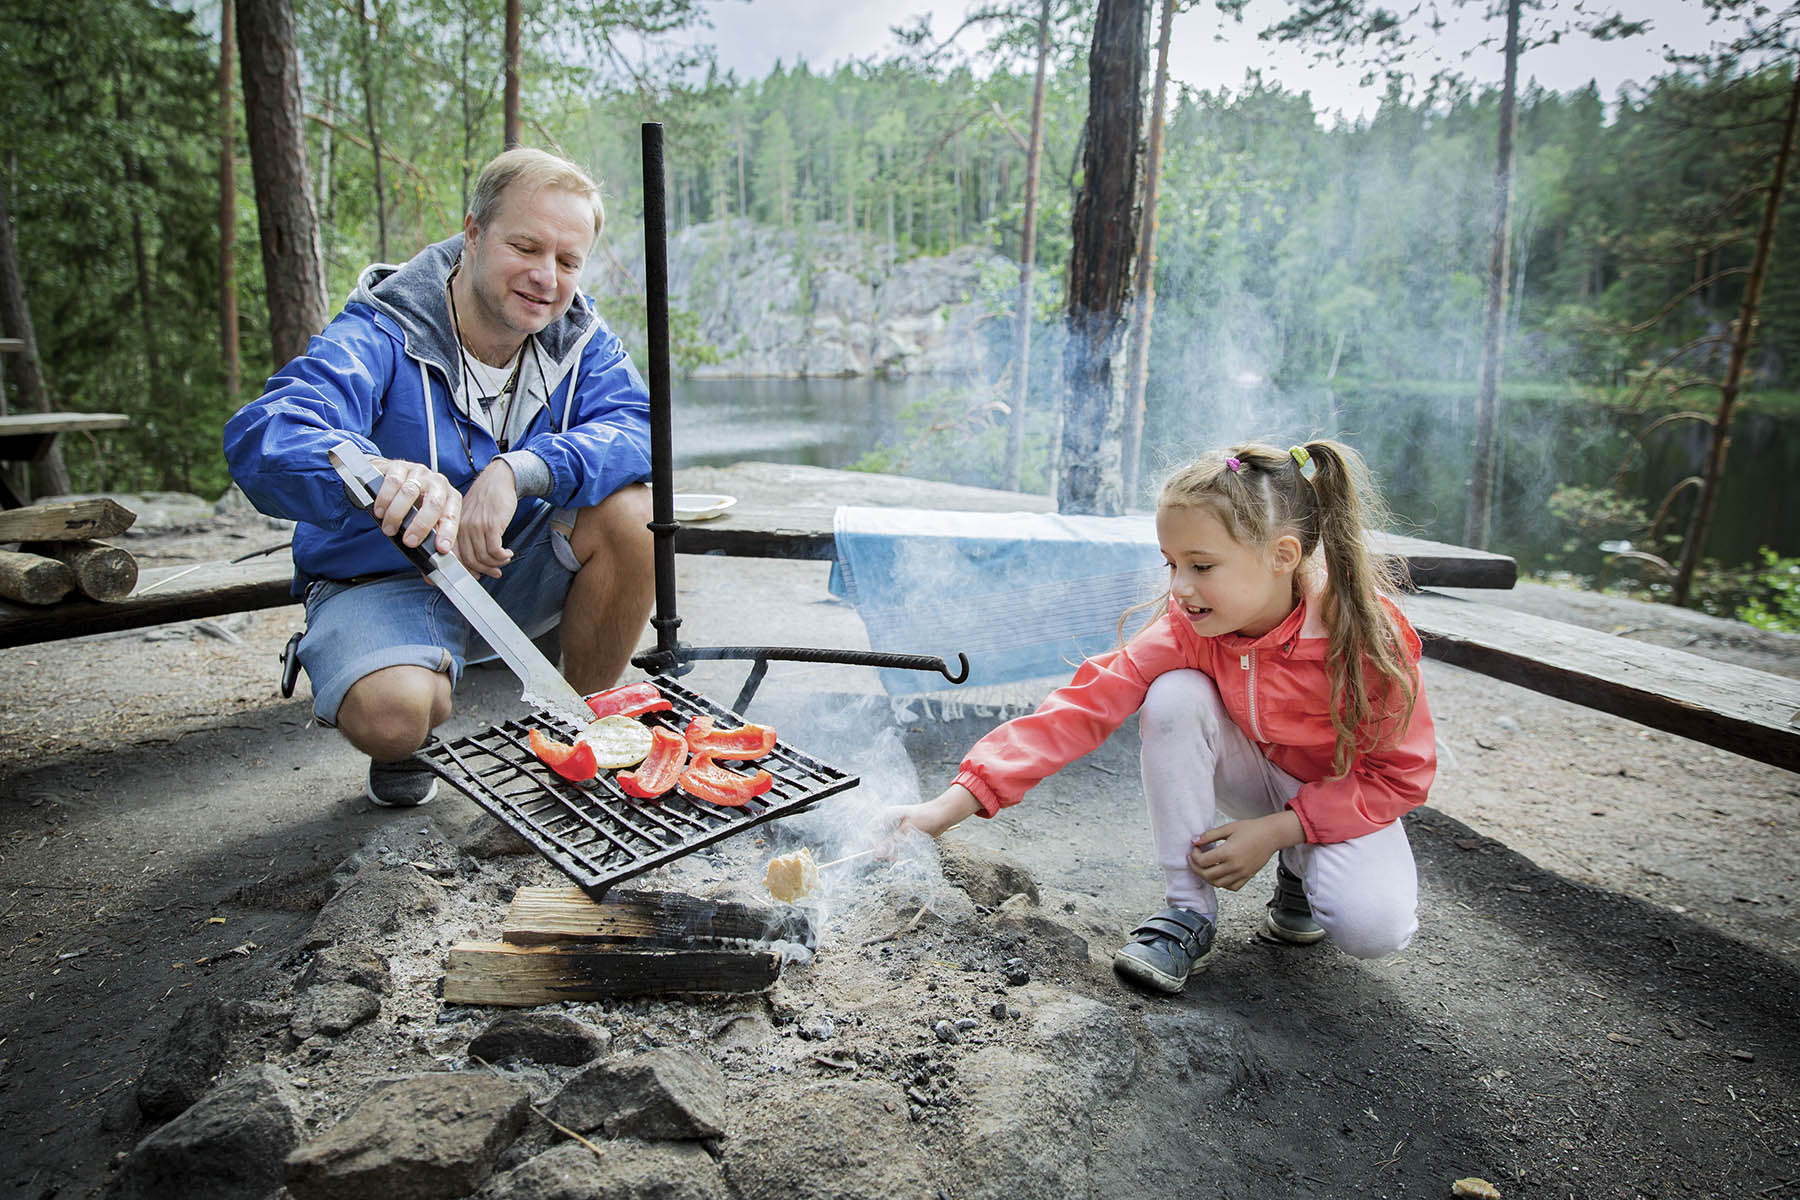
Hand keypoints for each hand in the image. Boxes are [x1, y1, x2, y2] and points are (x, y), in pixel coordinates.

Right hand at [368, 458, 459, 555]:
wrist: (389, 478)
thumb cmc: (410, 503)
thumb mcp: (423, 518)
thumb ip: (429, 535)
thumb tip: (430, 563)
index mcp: (449, 496)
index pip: (452, 515)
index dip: (447, 533)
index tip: (441, 548)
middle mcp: (437, 482)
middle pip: (434, 503)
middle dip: (421, 525)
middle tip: (409, 541)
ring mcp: (419, 472)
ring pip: (410, 493)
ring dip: (397, 515)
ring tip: (389, 529)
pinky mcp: (399, 466)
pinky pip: (393, 482)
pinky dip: (385, 499)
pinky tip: (380, 511)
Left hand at [457, 460, 518, 577]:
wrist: (498, 480)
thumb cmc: (486, 499)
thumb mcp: (470, 516)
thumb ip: (467, 535)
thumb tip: (473, 559)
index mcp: (454, 527)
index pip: (454, 556)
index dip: (463, 571)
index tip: (474, 577)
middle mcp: (462, 528)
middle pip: (470, 560)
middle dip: (484, 571)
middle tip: (494, 573)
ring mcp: (476, 527)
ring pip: (483, 557)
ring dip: (496, 564)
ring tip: (504, 560)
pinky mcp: (491, 525)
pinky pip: (495, 551)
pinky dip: (502, 557)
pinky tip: (508, 553)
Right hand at [879, 784, 981, 850]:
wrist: (942, 815)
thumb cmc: (925, 817)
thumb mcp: (907, 830)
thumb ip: (891, 842)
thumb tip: (877, 852)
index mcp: (887, 815)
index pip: (871, 830)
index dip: (871, 843)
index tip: (877, 854)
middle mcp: (890, 821)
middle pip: (878, 838)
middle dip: (882, 849)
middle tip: (890, 858)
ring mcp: (897, 828)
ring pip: (887, 843)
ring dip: (891, 852)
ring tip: (897, 857)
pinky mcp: (904, 834)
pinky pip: (896, 845)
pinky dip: (898, 851)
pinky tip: (903, 853)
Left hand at [1189, 811, 1303, 891]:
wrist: (1271, 835)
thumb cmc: (1251, 829)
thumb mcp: (1228, 828)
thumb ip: (1209, 835)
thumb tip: (1194, 841)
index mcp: (1228, 852)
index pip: (1203, 861)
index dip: (1194, 856)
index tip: (1194, 849)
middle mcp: (1235, 866)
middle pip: (1207, 875)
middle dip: (1196, 868)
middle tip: (1193, 860)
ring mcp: (1242, 873)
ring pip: (1218, 884)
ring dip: (1207, 877)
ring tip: (1203, 868)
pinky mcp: (1248, 877)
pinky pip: (1231, 887)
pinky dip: (1222, 884)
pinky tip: (1218, 874)